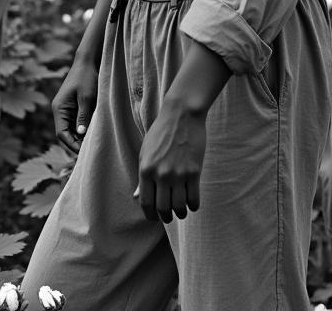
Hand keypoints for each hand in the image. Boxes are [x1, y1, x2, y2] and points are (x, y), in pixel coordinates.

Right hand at [52, 55, 99, 154]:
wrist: (89, 60)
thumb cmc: (87, 77)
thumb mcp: (87, 98)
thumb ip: (83, 116)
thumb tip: (81, 135)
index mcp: (59, 108)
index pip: (61, 134)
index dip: (72, 145)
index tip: (84, 153)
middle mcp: (60, 110)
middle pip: (66, 133)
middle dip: (76, 143)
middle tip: (90, 152)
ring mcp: (66, 108)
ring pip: (71, 129)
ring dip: (80, 136)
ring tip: (93, 144)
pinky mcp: (74, 106)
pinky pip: (76, 122)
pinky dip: (83, 128)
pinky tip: (93, 132)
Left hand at [135, 99, 206, 222]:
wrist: (182, 114)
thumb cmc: (161, 132)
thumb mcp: (145, 153)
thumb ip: (143, 177)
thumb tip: (137, 197)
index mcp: (145, 170)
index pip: (146, 203)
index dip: (151, 215)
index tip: (155, 217)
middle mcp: (161, 174)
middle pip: (163, 209)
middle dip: (166, 216)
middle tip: (170, 215)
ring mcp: (178, 174)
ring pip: (179, 207)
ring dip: (181, 213)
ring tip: (181, 209)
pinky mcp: (194, 171)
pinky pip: (194, 199)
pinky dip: (193, 205)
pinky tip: (192, 202)